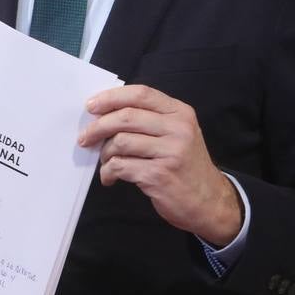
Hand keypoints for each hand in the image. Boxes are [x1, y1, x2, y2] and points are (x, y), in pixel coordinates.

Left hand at [81, 85, 242, 245]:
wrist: (209, 201)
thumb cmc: (186, 165)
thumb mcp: (178, 133)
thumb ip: (150, 119)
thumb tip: (105, 113)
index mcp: (180, 112)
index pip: (141, 93)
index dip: (112, 97)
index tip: (91, 106)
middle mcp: (178, 128)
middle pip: (126, 116)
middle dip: (99, 126)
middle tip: (85, 137)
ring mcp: (170, 152)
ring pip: (121, 142)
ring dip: (105, 154)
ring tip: (106, 163)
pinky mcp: (159, 175)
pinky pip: (121, 166)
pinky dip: (109, 172)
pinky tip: (110, 178)